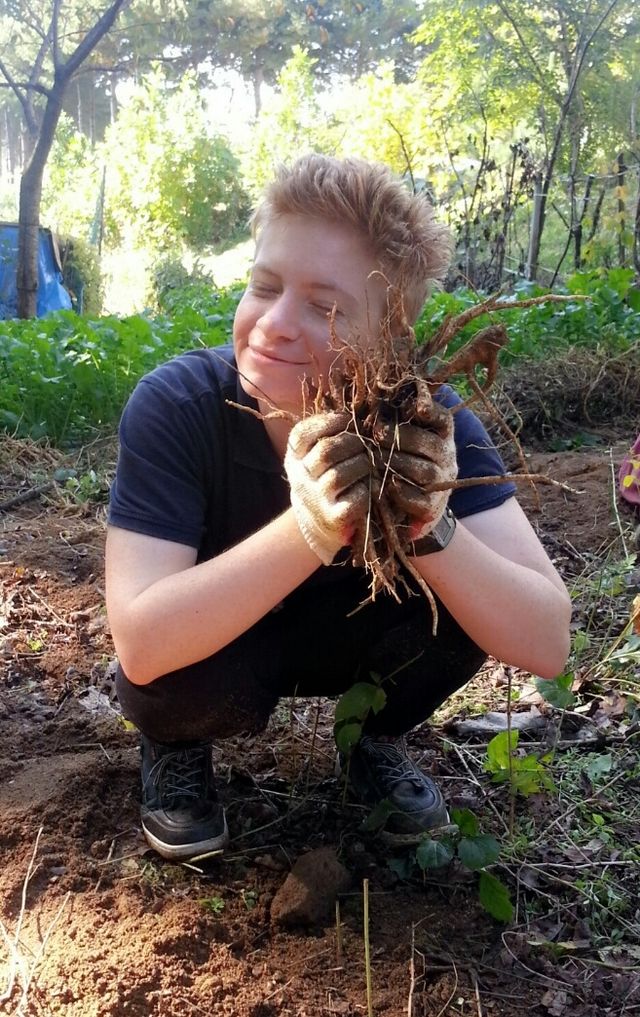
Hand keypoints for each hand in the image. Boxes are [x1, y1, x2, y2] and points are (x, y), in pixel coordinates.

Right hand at [284, 412, 369, 563]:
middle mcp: (300, 477)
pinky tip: (370, 486)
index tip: (349, 419)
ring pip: (339, 476)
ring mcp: (315, 499)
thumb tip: (361, 407)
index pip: (303, 434)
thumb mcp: (315, 453)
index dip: (329, 422)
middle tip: (368, 442)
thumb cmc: (324, 476)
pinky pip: (353, 500)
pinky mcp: (333, 518)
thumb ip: (329, 432)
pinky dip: (366, 490)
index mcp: (294, 456)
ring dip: (363, 464)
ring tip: (372, 461)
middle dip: (353, 442)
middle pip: (326, 452)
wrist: (319, 520)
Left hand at [375, 409, 456, 537]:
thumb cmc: (405, 457)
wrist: (418, 501)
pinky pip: (419, 499)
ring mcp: (441, 482)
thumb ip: (398, 417)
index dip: (433, 410)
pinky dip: (402, 492)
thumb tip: (377, 397)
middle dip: (402, 437)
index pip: (443, 419)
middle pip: (431, 445)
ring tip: (376, 458)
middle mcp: (447, 456)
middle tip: (377, 433)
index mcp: (442, 435)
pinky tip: (387, 484)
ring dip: (398, 463)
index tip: (419, 408)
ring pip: (424, 471)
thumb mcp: (407, 435)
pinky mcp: (432, 506)